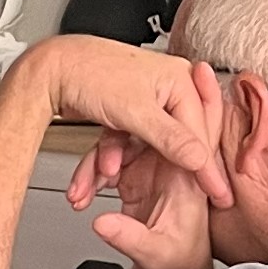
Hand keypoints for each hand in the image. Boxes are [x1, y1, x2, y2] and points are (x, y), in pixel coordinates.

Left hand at [25, 36, 231, 207]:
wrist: (50, 69)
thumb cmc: (89, 74)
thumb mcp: (135, 111)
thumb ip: (169, 138)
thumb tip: (197, 159)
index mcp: (178, 82)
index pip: (198, 133)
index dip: (205, 168)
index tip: (217, 195)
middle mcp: (167, 89)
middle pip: (174, 141)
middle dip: (160, 172)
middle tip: (173, 199)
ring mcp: (145, 101)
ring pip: (143, 145)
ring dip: (120, 165)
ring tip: (101, 177)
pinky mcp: (125, 111)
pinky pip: (125, 141)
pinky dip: (109, 155)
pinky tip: (97, 169)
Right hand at [79, 138, 217, 268]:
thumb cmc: (179, 261)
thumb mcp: (155, 254)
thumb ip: (129, 237)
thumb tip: (101, 222)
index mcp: (184, 175)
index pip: (167, 136)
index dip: (141, 131)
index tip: (115, 143)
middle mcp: (168, 165)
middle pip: (135, 135)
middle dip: (106, 151)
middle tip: (92, 174)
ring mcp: (149, 169)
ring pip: (116, 148)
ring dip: (91, 168)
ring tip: (78, 194)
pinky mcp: (133, 177)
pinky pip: (105, 165)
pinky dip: (88, 180)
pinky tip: (80, 198)